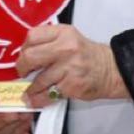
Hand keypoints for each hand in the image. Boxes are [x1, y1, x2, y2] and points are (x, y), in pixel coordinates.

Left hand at [15, 24, 129, 107]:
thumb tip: (24, 55)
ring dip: (30, 88)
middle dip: (22, 67)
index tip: (24, 56)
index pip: (32, 36)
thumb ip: (49, 42)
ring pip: (38, 80)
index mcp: (63, 33)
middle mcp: (66, 48)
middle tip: (23, 73)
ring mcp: (69, 67)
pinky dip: (39, 99)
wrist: (111, 70)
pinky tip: (36, 100)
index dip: (24, 48)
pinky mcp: (71, 85)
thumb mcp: (69, 38)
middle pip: (30, 56)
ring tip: (29, 91)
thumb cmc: (86, 55)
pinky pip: (48, 94)